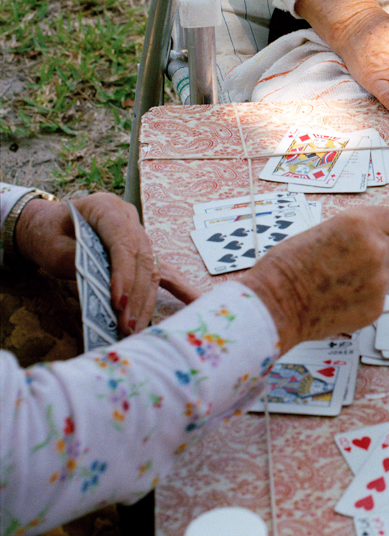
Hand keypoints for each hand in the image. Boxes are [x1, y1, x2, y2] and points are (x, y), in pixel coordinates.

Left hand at [14, 193, 198, 334]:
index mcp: (107, 208)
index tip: (118, 301)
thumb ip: (75, 261)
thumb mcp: (51, 245)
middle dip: (136, 295)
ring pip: (151, 269)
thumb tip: (103, 287)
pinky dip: (177, 288)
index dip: (124, 273)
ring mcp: (138, 233)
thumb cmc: (47, 233)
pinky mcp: (140, 249)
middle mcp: (128, 219)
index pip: (123, 243)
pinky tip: (195, 302)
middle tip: (126, 324)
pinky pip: (161, 269)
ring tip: (137, 328)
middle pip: (142, 259)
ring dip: (146, 300)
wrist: (46, 224)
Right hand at [245, 205, 388, 349]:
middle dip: (376, 253)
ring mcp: (378, 280)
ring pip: (388, 274)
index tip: (373, 235)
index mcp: (359, 224)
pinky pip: (379, 297)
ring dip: (373, 277)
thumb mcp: (321, 231)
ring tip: (342, 283)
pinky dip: (365, 299)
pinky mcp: (376, 306)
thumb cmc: (287, 267)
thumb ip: (352, 234)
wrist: (275, 305)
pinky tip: (341, 300)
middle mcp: (374, 249)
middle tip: (351, 263)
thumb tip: (368, 239)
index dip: (380, 228)